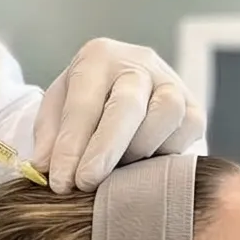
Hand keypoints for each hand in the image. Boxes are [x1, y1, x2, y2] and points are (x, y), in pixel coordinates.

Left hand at [33, 38, 202, 192]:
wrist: (121, 92)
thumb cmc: (85, 102)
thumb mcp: (57, 110)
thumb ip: (50, 136)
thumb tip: (45, 167)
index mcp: (99, 56)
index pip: (84, 102)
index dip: (71, 145)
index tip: (60, 181)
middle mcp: (139, 63)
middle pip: (127, 105)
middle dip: (104, 149)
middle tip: (85, 183)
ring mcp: (172, 82)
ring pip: (165, 114)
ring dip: (138, 150)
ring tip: (117, 171)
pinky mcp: (194, 107)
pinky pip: (188, 130)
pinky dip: (165, 152)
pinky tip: (143, 164)